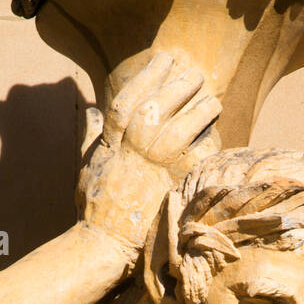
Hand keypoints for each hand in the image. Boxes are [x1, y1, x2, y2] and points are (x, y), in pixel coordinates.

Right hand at [78, 52, 220, 264]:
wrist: (104, 244)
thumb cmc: (93, 207)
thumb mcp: (86, 166)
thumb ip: (90, 136)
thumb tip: (91, 110)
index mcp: (111, 144)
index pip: (128, 99)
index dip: (147, 76)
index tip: (164, 59)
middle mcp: (130, 152)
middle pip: (156, 107)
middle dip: (177, 86)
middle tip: (195, 72)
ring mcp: (151, 171)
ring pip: (179, 129)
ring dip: (197, 111)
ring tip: (211, 99)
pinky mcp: (170, 189)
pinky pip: (195, 159)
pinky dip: (207, 143)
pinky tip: (217, 131)